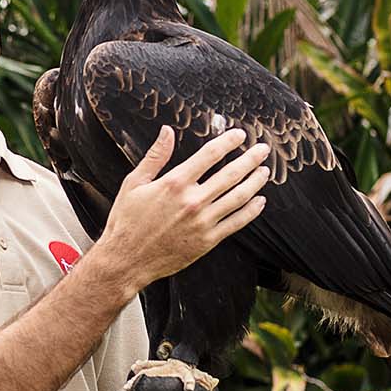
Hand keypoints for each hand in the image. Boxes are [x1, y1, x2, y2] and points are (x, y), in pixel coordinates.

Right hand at [89, 125, 271, 290]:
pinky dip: (252, 210)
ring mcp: (202, 222)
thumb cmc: (126, 221)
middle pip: (231, 174)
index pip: (210, 155)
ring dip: (255, 182)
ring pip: (239, 197)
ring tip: (264, 171)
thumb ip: (155, 156)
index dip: (228, 142)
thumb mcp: (134, 183)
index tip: (240, 136)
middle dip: (251, 159)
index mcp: (174, 183)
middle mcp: (192, 200)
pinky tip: (260, 201)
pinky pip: (237, 222)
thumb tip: (167, 131)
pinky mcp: (208, 241)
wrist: (126, 260)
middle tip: (263, 150)